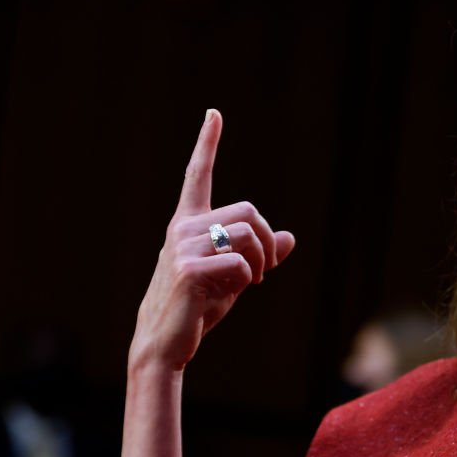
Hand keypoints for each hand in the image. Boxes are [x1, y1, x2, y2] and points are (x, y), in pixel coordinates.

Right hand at [129, 109, 294, 371]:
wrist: (165, 343)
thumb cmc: (197, 308)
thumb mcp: (233, 277)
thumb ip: (258, 255)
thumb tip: (290, 239)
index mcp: (189, 224)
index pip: (198, 176)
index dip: (207, 144)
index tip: (214, 114)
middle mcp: (184, 228)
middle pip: (249, 211)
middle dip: (268, 240)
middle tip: (265, 270)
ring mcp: (184, 248)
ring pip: (248, 234)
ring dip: (262, 261)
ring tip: (251, 283)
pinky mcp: (189, 270)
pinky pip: (240, 262)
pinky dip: (247, 278)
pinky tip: (230, 293)